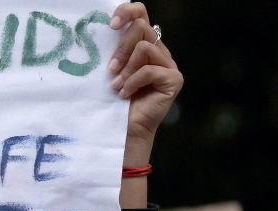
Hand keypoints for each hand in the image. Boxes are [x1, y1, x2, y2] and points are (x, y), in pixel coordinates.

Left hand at [108, 3, 182, 166]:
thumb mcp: (110, 70)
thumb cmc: (112, 101)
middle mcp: (159, 51)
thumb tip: (104, 29)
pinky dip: (132, 81)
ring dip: (125, 68)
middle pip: (142, 27)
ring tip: (116, 86)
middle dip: (121, 47)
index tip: (110, 24)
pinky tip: (124, 94)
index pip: (140, 14)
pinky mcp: (173, 80)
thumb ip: (112, 50)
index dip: (127, 12)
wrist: (123, 130)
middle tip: (110, 68)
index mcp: (143, 44)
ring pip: (145, 48)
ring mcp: (168, 65)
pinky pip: (149, 70)